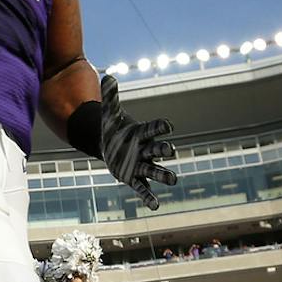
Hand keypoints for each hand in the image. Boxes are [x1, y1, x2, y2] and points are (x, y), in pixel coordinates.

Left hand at [97, 72, 177, 208]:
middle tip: (170, 150)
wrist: (111, 146)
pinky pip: (143, 189)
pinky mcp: (135, 178)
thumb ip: (111, 97)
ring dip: (163, 175)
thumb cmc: (114, 129)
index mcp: (141, 133)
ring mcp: (141, 165)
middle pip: (156, 150)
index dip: (160, 127)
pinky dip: (149, 197)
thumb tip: (107, 75)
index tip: (168, 125)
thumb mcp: (109, 114)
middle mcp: (145, 150)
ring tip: (174, 180)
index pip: (153, 129)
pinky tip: (155, 206)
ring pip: (154, 171)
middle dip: (162, 150)